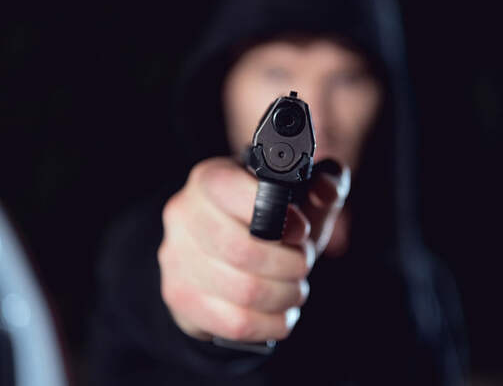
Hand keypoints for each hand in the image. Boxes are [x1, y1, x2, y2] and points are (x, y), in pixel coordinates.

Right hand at [158, 157, 348, 341]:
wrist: (222, 259)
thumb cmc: (266, 225)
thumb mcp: (298, 199)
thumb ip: (323, 184)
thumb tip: (326, 188)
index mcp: (209, 179)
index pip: (228, 189)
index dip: (273, 213)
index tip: (300, 230)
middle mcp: (184, 214)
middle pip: (240, 249)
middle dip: (288, 263)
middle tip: (303, 264)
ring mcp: (176, 257)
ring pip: (243, 291)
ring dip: (284, 295)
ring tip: (295, 289)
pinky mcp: (180, 296)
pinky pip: (235, 322)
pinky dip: (271, 322)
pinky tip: (282, 313)